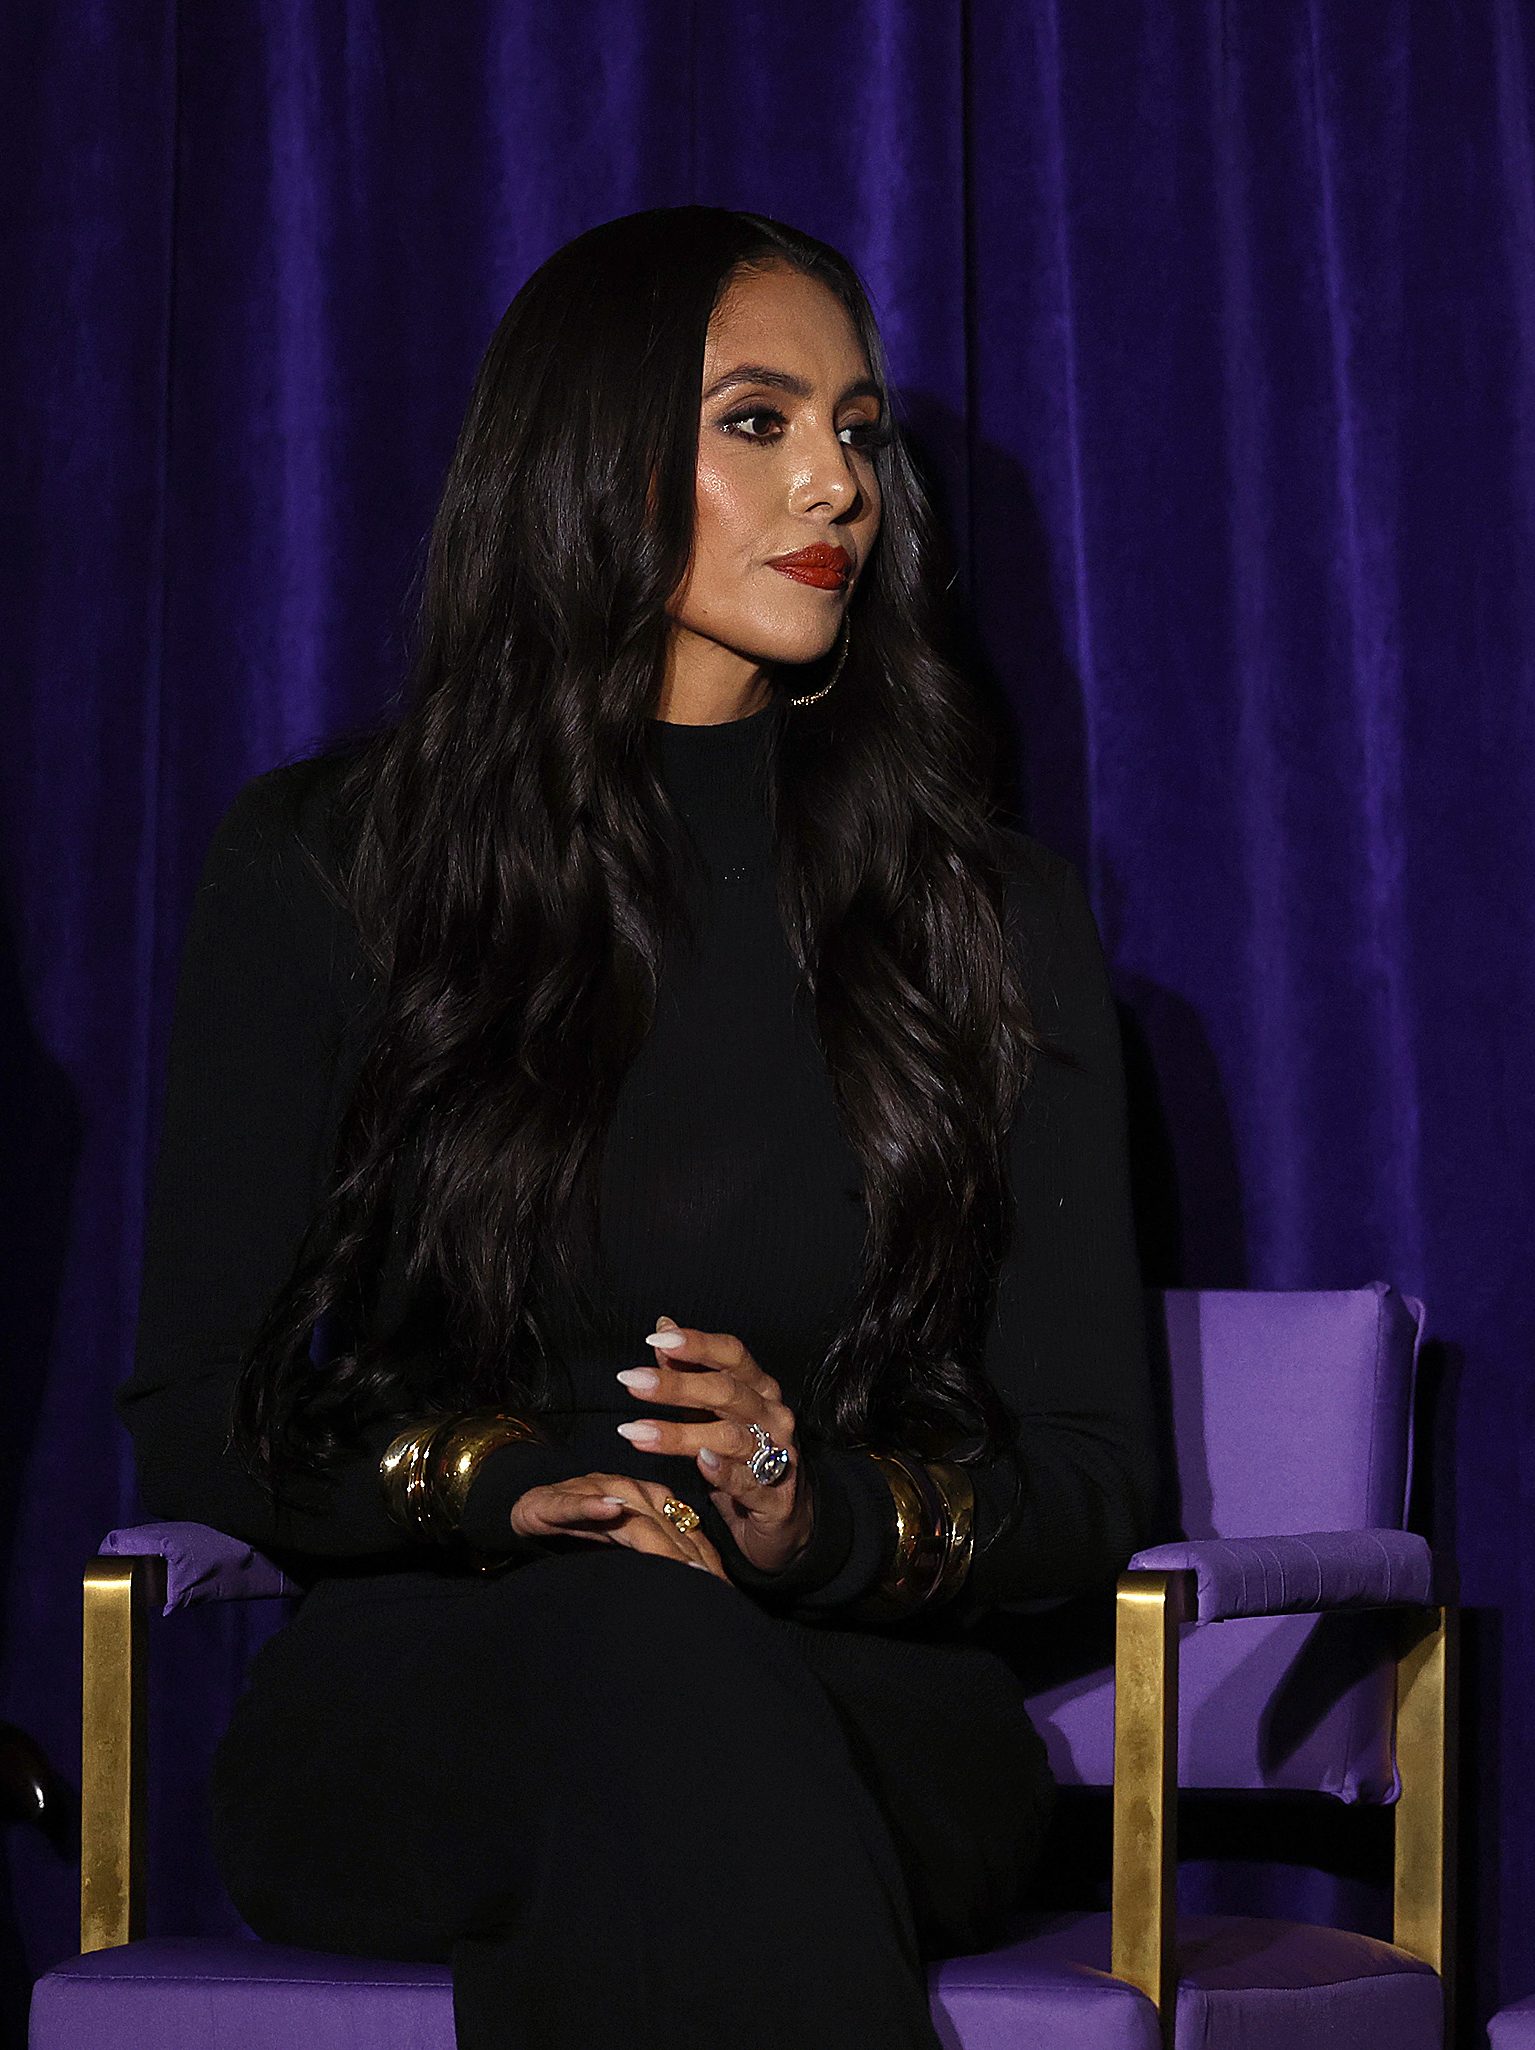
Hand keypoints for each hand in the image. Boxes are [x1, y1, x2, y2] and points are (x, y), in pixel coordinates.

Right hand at [509, 1471, 728, 1579]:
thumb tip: (700, 1596)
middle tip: (713, 1587)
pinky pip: (575, 1502)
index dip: (706, 1559)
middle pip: (664, 1525)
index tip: (728, 1591)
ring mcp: (590, 1492)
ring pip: (628, 1515)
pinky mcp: (551, 1500)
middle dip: (690, 1557)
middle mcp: (624, 1491)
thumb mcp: (624, 1550)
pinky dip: (593, 1504)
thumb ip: (657, 1561)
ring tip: (682, 1564)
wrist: (523, 1509)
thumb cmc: (579, 1532)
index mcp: (647, 1500)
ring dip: (656, 1538)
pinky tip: (611, 1509)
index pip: (684, 1530)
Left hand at [614, 1315, 813, 1574]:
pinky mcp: (776, 1498)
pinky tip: (698, 1463)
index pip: (733, 1355)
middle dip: (676, 1385)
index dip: (697, 1344)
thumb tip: (663, 1326)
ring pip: (730, 1437)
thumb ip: (689, 1370)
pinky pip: (748, 1481)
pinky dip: (723, 1472)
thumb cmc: (742, 1456)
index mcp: (760, 1389)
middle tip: (631, 1381)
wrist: (783, 1517)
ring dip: (679, 1434)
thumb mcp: (713, 1411)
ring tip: (634, 1433)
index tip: (657, 1339)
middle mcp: (773, 1416)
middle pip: (727, 1392)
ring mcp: (780, 1456)